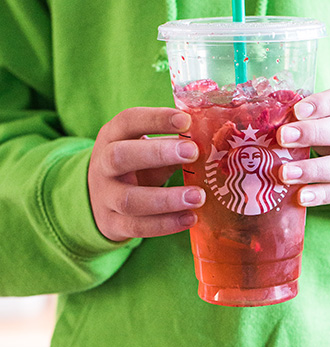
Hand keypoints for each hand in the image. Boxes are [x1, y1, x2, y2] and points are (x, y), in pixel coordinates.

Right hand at [88, 107, 204, 241]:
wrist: (98, 203)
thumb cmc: (135, 169)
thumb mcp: (147, 153)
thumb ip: (173, 148)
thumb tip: (213, 146)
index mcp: (112, 137)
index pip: (129, 121)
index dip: (156, 119)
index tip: (186, 120)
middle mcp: (103, 165)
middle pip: (121, 156)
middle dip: (157, 153)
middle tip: (193, 152)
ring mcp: (105, 197)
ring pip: (130, 199)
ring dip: (166, 199)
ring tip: (198, 196)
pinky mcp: (112, 224)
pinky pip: (137, 227)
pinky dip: (165, 224)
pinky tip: (190, 218)